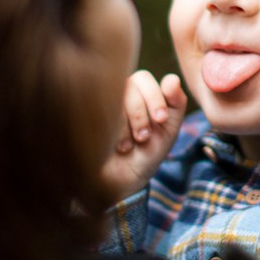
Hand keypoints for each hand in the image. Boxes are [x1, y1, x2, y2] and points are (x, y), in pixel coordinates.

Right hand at [97, 71, 186, 204]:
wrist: (119, 181)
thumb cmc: (145, 154)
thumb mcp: (168, 130)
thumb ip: (176, 103)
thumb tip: (172, 78)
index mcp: (138, 92)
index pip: (143, 78)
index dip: (154, 96)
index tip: (161, 120)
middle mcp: (117, 92)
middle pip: (127, 85)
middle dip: (140, 113)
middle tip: (144, 137)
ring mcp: (99, 102)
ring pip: (113, 96)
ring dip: (126, 122)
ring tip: (129, 145)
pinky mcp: (84, 113)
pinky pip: (97, 109)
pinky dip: (113, 129)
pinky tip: (116, 146)